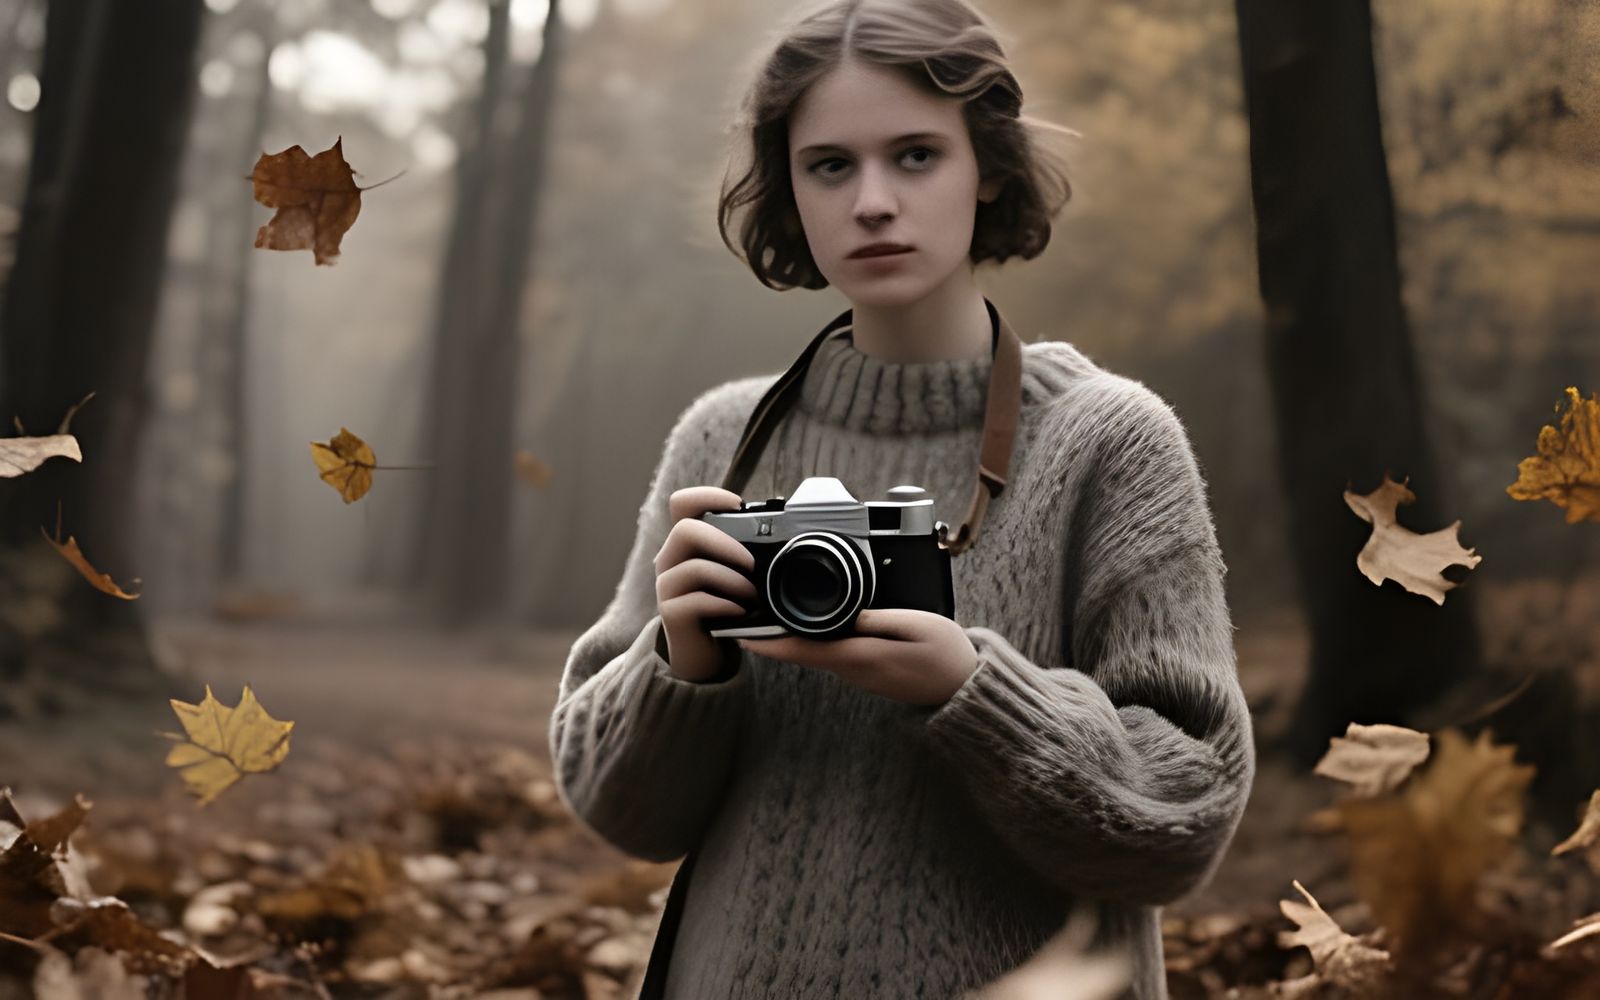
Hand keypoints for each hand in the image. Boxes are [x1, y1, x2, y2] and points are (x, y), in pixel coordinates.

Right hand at [654, 486, 757, 681]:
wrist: (705, 651)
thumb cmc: (723, 605)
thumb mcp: (733, 573)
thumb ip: (744, 552)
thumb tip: (785, 533)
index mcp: (686, 543)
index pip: (681, 503)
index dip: (707, 496)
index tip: (738, 506)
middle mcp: (669, 559)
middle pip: (685, 530)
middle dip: (725, 543)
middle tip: (752, 564)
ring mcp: (667, 586)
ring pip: (694, 567)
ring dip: (731, 579)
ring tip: (753, 594)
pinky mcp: (671, 613)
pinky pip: (696, 601)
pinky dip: (724, 604)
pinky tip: (739, 612)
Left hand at [736, 608, 978, 706]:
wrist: (964, 687)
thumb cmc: (945, 654)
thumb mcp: (918, 625)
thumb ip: (880, 619)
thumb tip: (849, 613)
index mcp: (860, 656)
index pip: (803, 650)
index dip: (769, 642)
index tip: (741, 633)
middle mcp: (852, 668)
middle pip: (801, 649)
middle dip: (771, 633)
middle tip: (743, 612)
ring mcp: (857, 671)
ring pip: (814, 649)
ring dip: (789, 634)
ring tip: (764, 611)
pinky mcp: (865, 669)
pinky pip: (830, 650)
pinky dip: (812, 637)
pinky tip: (805, 622)